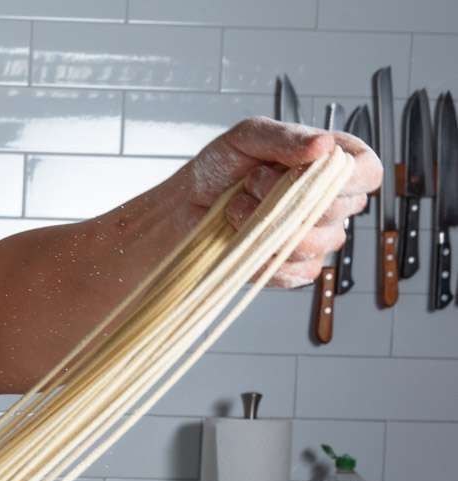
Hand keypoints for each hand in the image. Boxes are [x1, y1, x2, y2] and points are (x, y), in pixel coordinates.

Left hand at [177, 116, 382, 287]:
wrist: (184, 209)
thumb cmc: (218, 171)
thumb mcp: (247, 137)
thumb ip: (285, 137)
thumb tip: (324, 144)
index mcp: (331, 164)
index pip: (368, 173)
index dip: (349, 176)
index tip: (314, 170)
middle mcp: (329, 202)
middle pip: (342, 210)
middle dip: (288, 196)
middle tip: (252, 182)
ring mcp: (315, 239)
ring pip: (317, 242)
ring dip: (269, 225)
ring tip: (239, 207)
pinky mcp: (294, 269)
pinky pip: (296, 271)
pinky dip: (264, 255)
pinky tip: (244, 237)